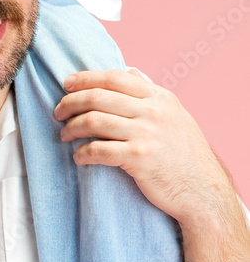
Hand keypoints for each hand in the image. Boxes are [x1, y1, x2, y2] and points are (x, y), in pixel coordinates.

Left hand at [53, 67, 230, 224]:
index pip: (113, 77)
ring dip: (72, 127)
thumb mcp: (175, 113)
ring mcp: (146, 134)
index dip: (85, 78)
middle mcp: (152, 111)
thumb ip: (151, 90)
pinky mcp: (139, 159)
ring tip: (64, 134)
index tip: (66, 84)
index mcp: (159, 97)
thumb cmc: (186, 153)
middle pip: (98, 97)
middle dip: (71, 102)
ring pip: (94, 121)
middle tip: (58, 112)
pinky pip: (99, 150)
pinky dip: (83, 153)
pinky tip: (78, 157)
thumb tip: (130, 69)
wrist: (203, 191)